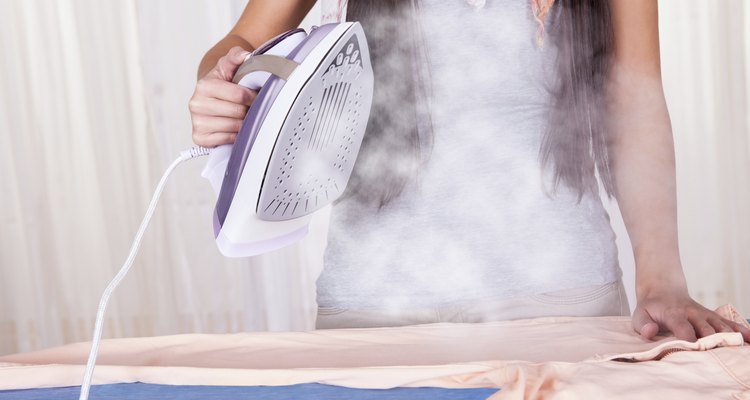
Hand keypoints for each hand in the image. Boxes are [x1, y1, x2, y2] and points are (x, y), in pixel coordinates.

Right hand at [189, 46, 256, 146]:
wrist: (210, 98)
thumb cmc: (222, 83)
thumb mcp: (228, 66)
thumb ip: (236, 56)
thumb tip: (245, 56)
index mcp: (204, 86)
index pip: (239, 95)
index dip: (252, 96)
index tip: (254, 95)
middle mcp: (196, 104)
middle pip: (237, 112)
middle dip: (247, 110)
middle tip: (248, 107)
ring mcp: (197, 122)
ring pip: (234, 127)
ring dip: (243, 123)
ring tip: (241, 116)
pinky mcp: (200, 138)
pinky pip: (227, 139)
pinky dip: (234, 135)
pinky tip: (232, 127)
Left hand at [632, 286, 749, 343]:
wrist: (663, 290)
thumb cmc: (651, 308)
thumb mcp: (639, 314)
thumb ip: (643, 324)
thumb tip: (651, 332)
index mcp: (674, 314)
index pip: (683, 327)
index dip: (689, 340)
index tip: (694, 351)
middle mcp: (693, 313)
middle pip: (707, 329)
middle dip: (712, 343)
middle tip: (717, 357)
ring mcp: (705, 315)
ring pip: (721, 326)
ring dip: (730, 338)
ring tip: (738, 351)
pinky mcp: (713, 317)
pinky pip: (729, 323)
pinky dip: (741, 330)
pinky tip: (749, 339)